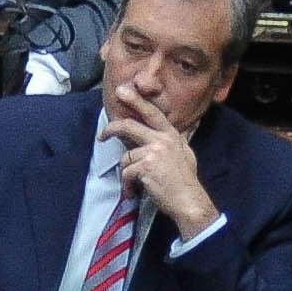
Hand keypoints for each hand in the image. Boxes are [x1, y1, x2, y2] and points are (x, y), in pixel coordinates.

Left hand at [106, 80, 216, 237]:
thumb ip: (172, 141)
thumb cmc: (184, 181)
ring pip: (126, 156)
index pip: (152, 113)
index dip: (136, 101)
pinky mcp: (146, 165)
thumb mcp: (184, 154)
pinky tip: (134, 192)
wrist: (189, 200)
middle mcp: (164, 138)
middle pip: (130, 126)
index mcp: (172, 134)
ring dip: (126, 174)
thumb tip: (171, 132)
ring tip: (134, 185)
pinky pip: (126, 172)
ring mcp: (155, 151)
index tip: (122, 91)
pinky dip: (127, 185)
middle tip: (102, 136)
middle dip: (112, 128)